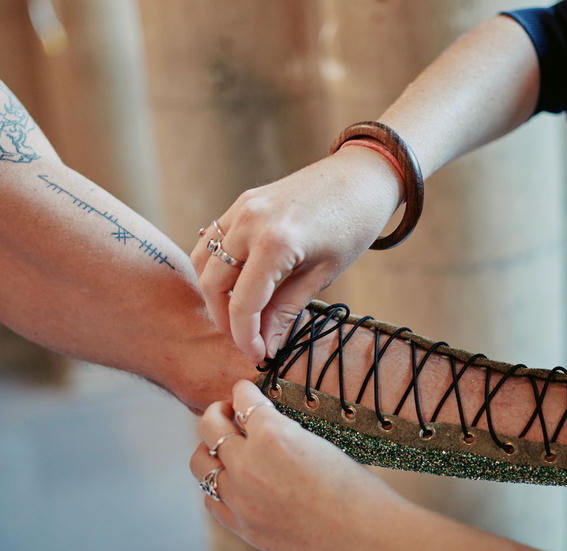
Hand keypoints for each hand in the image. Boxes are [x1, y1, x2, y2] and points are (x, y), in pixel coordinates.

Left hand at [189, 379, 403, 550]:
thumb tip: (262, 424)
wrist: (368, 538)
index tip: (245, 391)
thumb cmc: (357, 488)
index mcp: (274, 435)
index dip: (243, 390)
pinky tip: (235, 483)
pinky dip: (218, 486)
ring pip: (200, 463)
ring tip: (227, 450)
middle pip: (210, 426)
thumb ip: (284, 433)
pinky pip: (211, 500)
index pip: (242, 398)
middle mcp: (249, 464)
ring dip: (211, 449)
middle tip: (229, 414)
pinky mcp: (243, 527)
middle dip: (218, 413)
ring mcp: (241, 498)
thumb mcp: (321, 444)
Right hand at [191, 148, 401, 363]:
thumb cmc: (353, 225)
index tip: (257, 356)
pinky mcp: (242, 201)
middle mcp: (249, 222)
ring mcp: (241, 208)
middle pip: (213, 284)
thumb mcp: (324, 274)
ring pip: (204, 261)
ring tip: (241, 314)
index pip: (243, 303)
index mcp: (275, 243)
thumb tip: (266, 347)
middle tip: (248, 339)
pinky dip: (217, 265)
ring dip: (215, 293)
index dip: (245, 337)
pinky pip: (212, 239)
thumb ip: (287, 310)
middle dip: (225, 319)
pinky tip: (239, 283)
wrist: (362, 177)